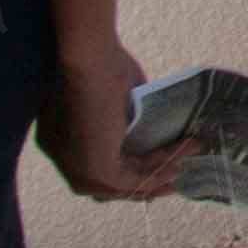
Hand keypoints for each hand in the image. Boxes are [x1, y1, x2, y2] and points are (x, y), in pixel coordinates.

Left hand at [42, 33, 188, 202]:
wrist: (90, 61)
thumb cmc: (100, 63)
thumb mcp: (114, 96)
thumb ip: (125, 118)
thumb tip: (147, 128)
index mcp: (60, 141)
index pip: (94, 168)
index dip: (128, 170)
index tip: (157, 165)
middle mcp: (64, 160)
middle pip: (108, 186)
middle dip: (144, 183)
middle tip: (174, 176)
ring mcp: (78, 168)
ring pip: (125, 184)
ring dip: (159, 173)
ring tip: (187, 161)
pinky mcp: (97, 170)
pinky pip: (134, 179)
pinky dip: (159, 171)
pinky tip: (180, 160)